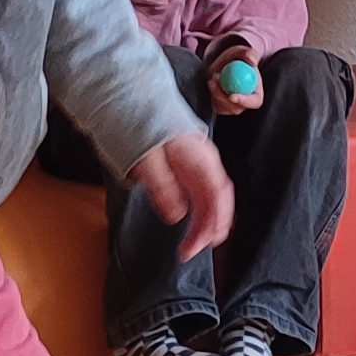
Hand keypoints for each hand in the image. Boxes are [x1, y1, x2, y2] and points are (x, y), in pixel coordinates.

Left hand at [129, 128, 235, 252]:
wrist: (137, 104)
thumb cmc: (142, 125)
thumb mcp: (147, 158)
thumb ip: (162, 186)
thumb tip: (176, 215)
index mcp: (200, 158)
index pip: (218, 193)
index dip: (217, 220)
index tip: (205, 242)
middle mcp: (205, 163)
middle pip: (217, 201)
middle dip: (208, 229)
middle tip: (191, 251)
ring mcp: (198, 167)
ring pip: (210, 201)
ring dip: (203, 226)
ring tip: (190, 246)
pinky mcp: (189, 171)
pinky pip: (200, 197)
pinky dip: (198, 216)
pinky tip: (190, 228)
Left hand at [203, 37, 265, 117]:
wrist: (224, 64)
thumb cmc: (238, 59)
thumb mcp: (244, 52)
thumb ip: (250, 54)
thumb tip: (252, 60)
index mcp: (256, 94)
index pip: (254, 103)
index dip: (244, 102)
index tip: (232, 96)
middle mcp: (245, 104)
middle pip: (235, 108)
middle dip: (222, 97)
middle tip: (215, 82)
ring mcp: (232, 107)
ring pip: (222, 107)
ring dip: (215, 92)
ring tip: (214, 76)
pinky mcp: (220, 107)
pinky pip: (213, 105)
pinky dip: (211, 93)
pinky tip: (211, 82)